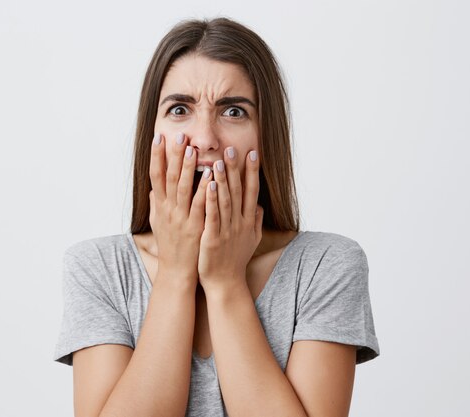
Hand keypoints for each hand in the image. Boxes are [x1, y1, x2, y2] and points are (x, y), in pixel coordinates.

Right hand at [148, 132, 213, 287]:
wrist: (176, 271)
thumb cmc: (170, 245)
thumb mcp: (157, 223)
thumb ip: (156, 204)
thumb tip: (153, 189)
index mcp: (160, 206)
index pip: (156, 175)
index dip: (156, 156)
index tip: (159, 137)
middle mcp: (168, 209)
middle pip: (169, 177)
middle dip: (173, 155)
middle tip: (178, 136)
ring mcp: (181, 218)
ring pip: (184, 188)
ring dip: (187, 168)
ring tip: (191, 149)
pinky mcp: (195, 227)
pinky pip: (200, 205)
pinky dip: (205, 190)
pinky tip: (211, 176)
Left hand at [197, 146, 263, 292]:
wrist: (226, 283)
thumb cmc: (235, 260)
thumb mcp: (251, 239)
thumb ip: (255, 221)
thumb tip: (260, 206)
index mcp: (247, 220)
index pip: (251, 190)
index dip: (252, 171)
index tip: (253, 153)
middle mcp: (240, 222)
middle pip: (239, 191)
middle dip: (236, 169)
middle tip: (233, 148)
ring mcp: (227, 230)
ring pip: (226, 200)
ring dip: (224, 179)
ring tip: (220, 160)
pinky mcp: (213, 238)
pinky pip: (213, 215)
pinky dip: (212, 199)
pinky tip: (209, 184)